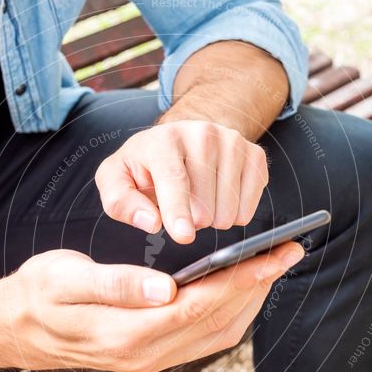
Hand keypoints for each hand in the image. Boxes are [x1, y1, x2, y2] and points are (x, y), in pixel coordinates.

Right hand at [0, 242, 302, 371]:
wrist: (20, 329)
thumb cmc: (40, 295)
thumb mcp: (66, 281)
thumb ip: (116, 286)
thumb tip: (166, 289)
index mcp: (128, 334)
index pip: (200, 304)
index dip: (242, 278)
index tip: (275, 253)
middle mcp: (146, 355)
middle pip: (218, 320)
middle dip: (258, 285)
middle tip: (289, 251)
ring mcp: (151, 360)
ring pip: (217, 333)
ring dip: (250, 301)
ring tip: (273, 266)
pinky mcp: (153, 355)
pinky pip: (204, 339)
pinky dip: (231, 314)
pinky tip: (239, 290)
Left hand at [95, 120, 268, 243]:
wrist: (180, 140)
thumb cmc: (145, 166)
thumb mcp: (116, 180)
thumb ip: (121, 202)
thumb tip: (150, 222)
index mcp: (163, 139)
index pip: (174, 178)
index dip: (178, 210)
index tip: (184, 236)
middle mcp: (201, 134)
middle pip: (204, 202)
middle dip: (190, 219)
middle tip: (181, 206)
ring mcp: (232, 142)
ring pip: (228, 208)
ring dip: (212, 218)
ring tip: (198, 202)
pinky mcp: (254, 155)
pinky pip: (249, 205)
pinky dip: (234, 213)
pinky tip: (219, 200)